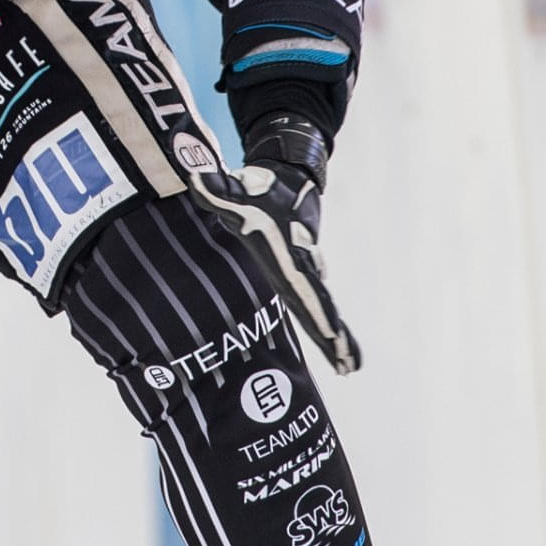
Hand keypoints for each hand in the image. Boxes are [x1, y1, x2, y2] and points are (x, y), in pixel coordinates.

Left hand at [223, 113, 362, 374]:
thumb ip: (216, 190)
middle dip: (335, 338)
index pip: (306, 290)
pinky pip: (315, 305)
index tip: (334, 335)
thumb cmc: (258, 191)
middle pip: (321, 308)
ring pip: (321, 310)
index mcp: (289, 257)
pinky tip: (334, 345)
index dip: (319, 313)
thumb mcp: (236, 191)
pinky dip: (325, 325)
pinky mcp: (302, 276)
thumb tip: (195, 178)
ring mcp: (306, 274)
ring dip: (334, 338)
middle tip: (351, 368)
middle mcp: (303, 269)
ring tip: (348, 367)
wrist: (288, 180)